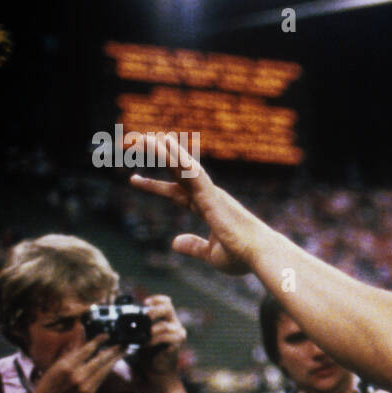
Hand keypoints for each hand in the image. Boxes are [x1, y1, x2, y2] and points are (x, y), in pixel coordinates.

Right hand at [28, 335, 126, 392]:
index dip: (98, 341)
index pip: (86, 350)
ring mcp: (85, 386)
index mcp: (67, 366)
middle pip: (99, 360)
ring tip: (124, 350)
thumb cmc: (53, 378)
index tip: (106, 335)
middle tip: (122, 343)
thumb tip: (81, 327)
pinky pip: (103, 377)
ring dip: (116, 359)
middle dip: (113, 350)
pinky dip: (109, 368)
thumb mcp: (59, 360)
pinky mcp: (91, 392)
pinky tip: (114, 360)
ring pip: (104, 369)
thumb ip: (74, 345)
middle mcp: (77, 377)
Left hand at [129, 135, 261, 274]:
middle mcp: (208, 195)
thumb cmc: (241, 256)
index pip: (176, 193)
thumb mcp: (210, 254)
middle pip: (176, 172)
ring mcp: (209, 192)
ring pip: (181, 166)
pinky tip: (161, 143)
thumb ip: (193, 246)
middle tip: (134, 143)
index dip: (154, 185)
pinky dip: (175, 156)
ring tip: (141, 136)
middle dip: (156, 158)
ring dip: (162, 150)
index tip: (133, 179)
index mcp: (207, 208)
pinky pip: (189, 170)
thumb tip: (174, 242)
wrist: (258, 254)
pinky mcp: (210, 193)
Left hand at [131, 294, 185, 385]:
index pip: (166, 302)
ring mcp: (178, 333)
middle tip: (144, 316)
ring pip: (165, 325)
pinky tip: (145, 344)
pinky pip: (166, 337)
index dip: (156, 299)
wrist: (157, 370)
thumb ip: (138, 325)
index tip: (144, 302)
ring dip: (150, 330)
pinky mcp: (177, 343)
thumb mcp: (142, 335)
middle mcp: (175, 324)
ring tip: (141, 336)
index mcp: (168, 319)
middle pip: (168, 308)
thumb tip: (120, 317)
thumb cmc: (148, 352)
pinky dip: (153, 340)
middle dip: (154, 310)